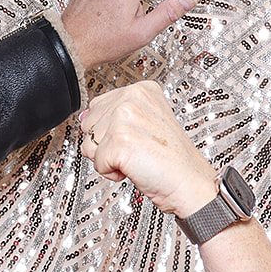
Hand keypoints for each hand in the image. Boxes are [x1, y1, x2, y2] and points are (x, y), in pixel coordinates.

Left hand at [78, 81, 217, 215]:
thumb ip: (112, 116)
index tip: (135, 138)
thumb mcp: (144, 125)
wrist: (188, 181)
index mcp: (140, 90)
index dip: (109, 131)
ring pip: (89, 145)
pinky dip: (112, 174)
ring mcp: (125, 117)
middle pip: (89, 126)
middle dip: (105, 145)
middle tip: (136, 150)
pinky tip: (135, 167)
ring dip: (109, 160)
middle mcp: (132, 98)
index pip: (97, 107)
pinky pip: (97, 164)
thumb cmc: (170, 159)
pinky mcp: (120, 141)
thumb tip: (82, 118)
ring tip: (137, 158)